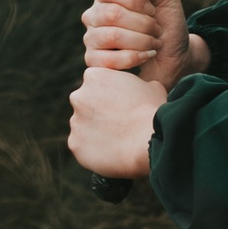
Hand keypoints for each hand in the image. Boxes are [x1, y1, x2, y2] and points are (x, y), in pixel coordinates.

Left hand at [68, 66, 164, 180]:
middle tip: (119, 124)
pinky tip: (112, 152)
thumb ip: (136, 85)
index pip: (96, 84)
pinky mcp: (74, 144)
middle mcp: (78, 96)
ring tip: (119, 140)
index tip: (122, 105)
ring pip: (83, 127)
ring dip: (96, 132)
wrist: (148, 139)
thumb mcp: (151, 86)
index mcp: (93, 76)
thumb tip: (141, 89)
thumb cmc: (153, 110)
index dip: (110, 95)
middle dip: (98, 113)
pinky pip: (83, 147)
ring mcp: (74, 122)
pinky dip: (94, 151)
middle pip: (85, 105)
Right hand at [81, 0, 195, 86]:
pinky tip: (145, 55)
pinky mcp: (94, 60)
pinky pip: (109, 59)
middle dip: (144, 24)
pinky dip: (134, 58)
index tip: (152, 9)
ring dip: (142, 41)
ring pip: (112, 37)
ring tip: (153, 43)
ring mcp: (92, 37)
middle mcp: (96, 13)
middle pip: (112, 14)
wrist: (174, 56)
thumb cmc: (167, 25)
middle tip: (156, 29)